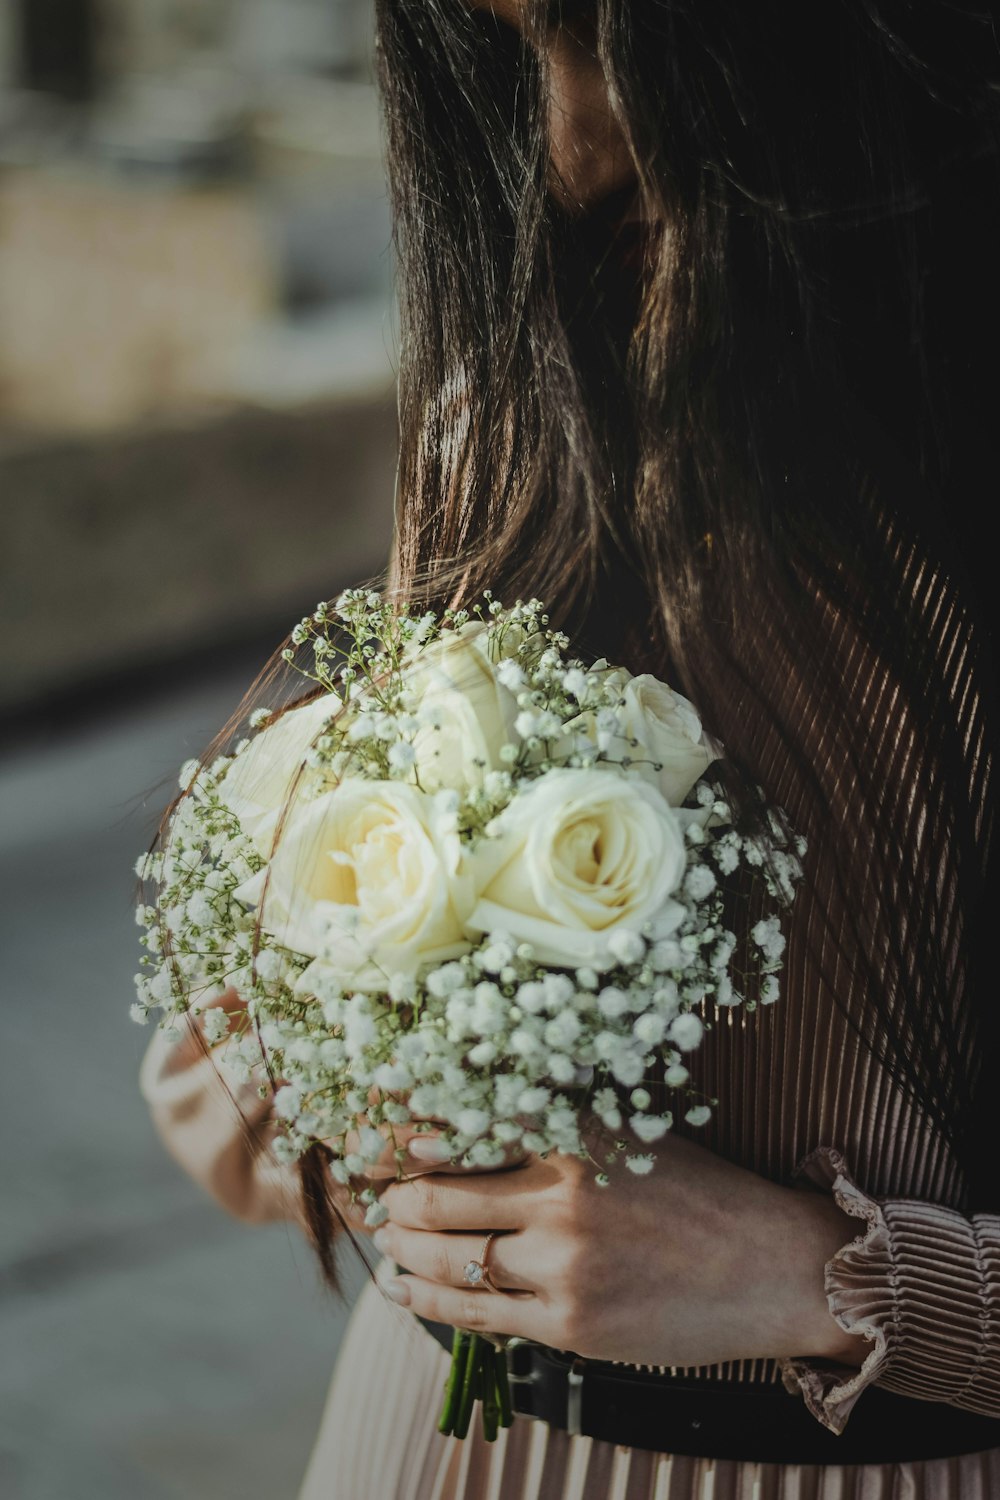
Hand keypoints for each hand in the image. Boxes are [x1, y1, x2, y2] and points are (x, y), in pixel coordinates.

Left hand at [373, 1131, 866, 1368]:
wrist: (769, 1268)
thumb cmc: (699, 1194)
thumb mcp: (630, 1136)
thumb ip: (557, 1125)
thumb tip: (468, 1116)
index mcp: (576, 1139)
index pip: (465, 1125)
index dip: (407, 1131)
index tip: (375, 1133)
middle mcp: (562, 1199)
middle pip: (439, 1194)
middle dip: (394, 1196)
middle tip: (375, 1192)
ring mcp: (563, 1267)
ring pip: (448, 1258)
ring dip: (402, 1248)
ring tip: (385, 1239)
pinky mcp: (570, 1327)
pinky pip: (476, 1315)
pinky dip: (426, 1302)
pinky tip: (402, 1289)